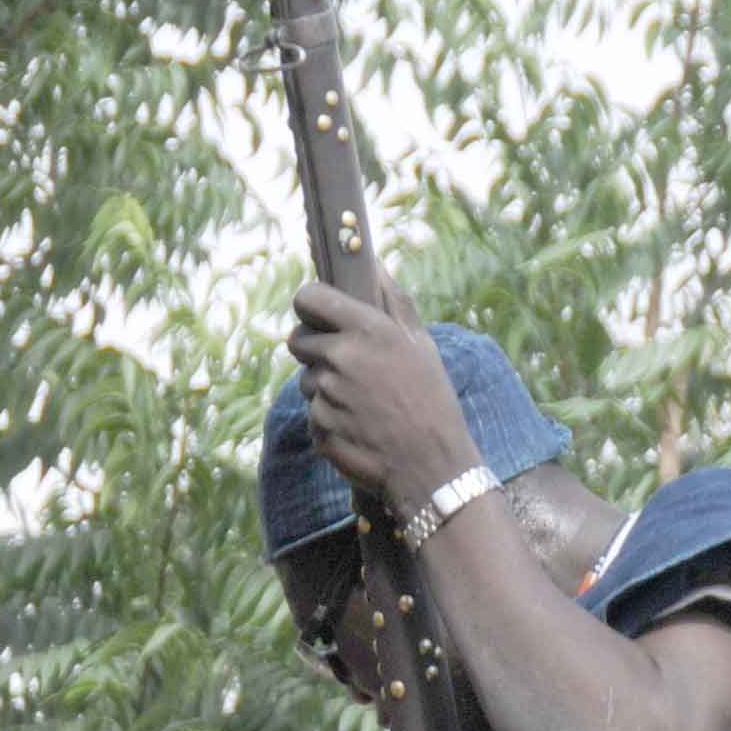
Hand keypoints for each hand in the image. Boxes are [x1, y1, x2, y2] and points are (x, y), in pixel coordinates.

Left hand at [287, 282, 474, 506]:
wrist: (433, 466)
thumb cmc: (432, 400)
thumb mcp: (422, 344)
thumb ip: (393, 300)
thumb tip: (374, 263)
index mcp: (365, 329)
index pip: (307, 297)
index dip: (309, 305)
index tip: (317, 314)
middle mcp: (340, 357)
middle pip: (298, 340)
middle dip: (314, 349)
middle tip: (343, 365)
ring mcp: (326, 395)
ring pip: (306, 382)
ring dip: (325, 389)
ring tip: (363, 404)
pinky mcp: (320, 428)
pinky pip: (314, 416)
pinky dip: (331, 422)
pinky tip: (360, 428)